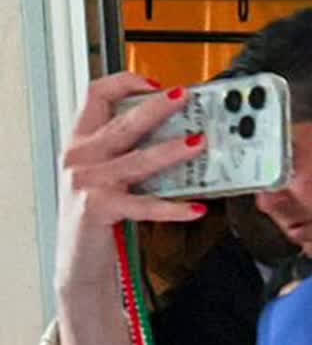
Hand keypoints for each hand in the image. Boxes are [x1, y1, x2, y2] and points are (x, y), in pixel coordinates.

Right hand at [56, 73, 206, 287]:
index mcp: (82, 142)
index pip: (96, 96)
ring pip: (138, 159)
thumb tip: (178, 135)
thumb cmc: (99, 216)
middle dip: (158, 107)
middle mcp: (81, 157)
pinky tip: (197, 208)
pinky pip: (145, 204)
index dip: (125, 83)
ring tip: (199, 144)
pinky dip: (174, 207)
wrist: (79, 262)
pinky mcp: (99, 208)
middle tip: (186, 97)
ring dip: (172, 151)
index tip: (155, 82)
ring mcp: (88, 182)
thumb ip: (130, 153)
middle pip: (123, 122)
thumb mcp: (108, 176)